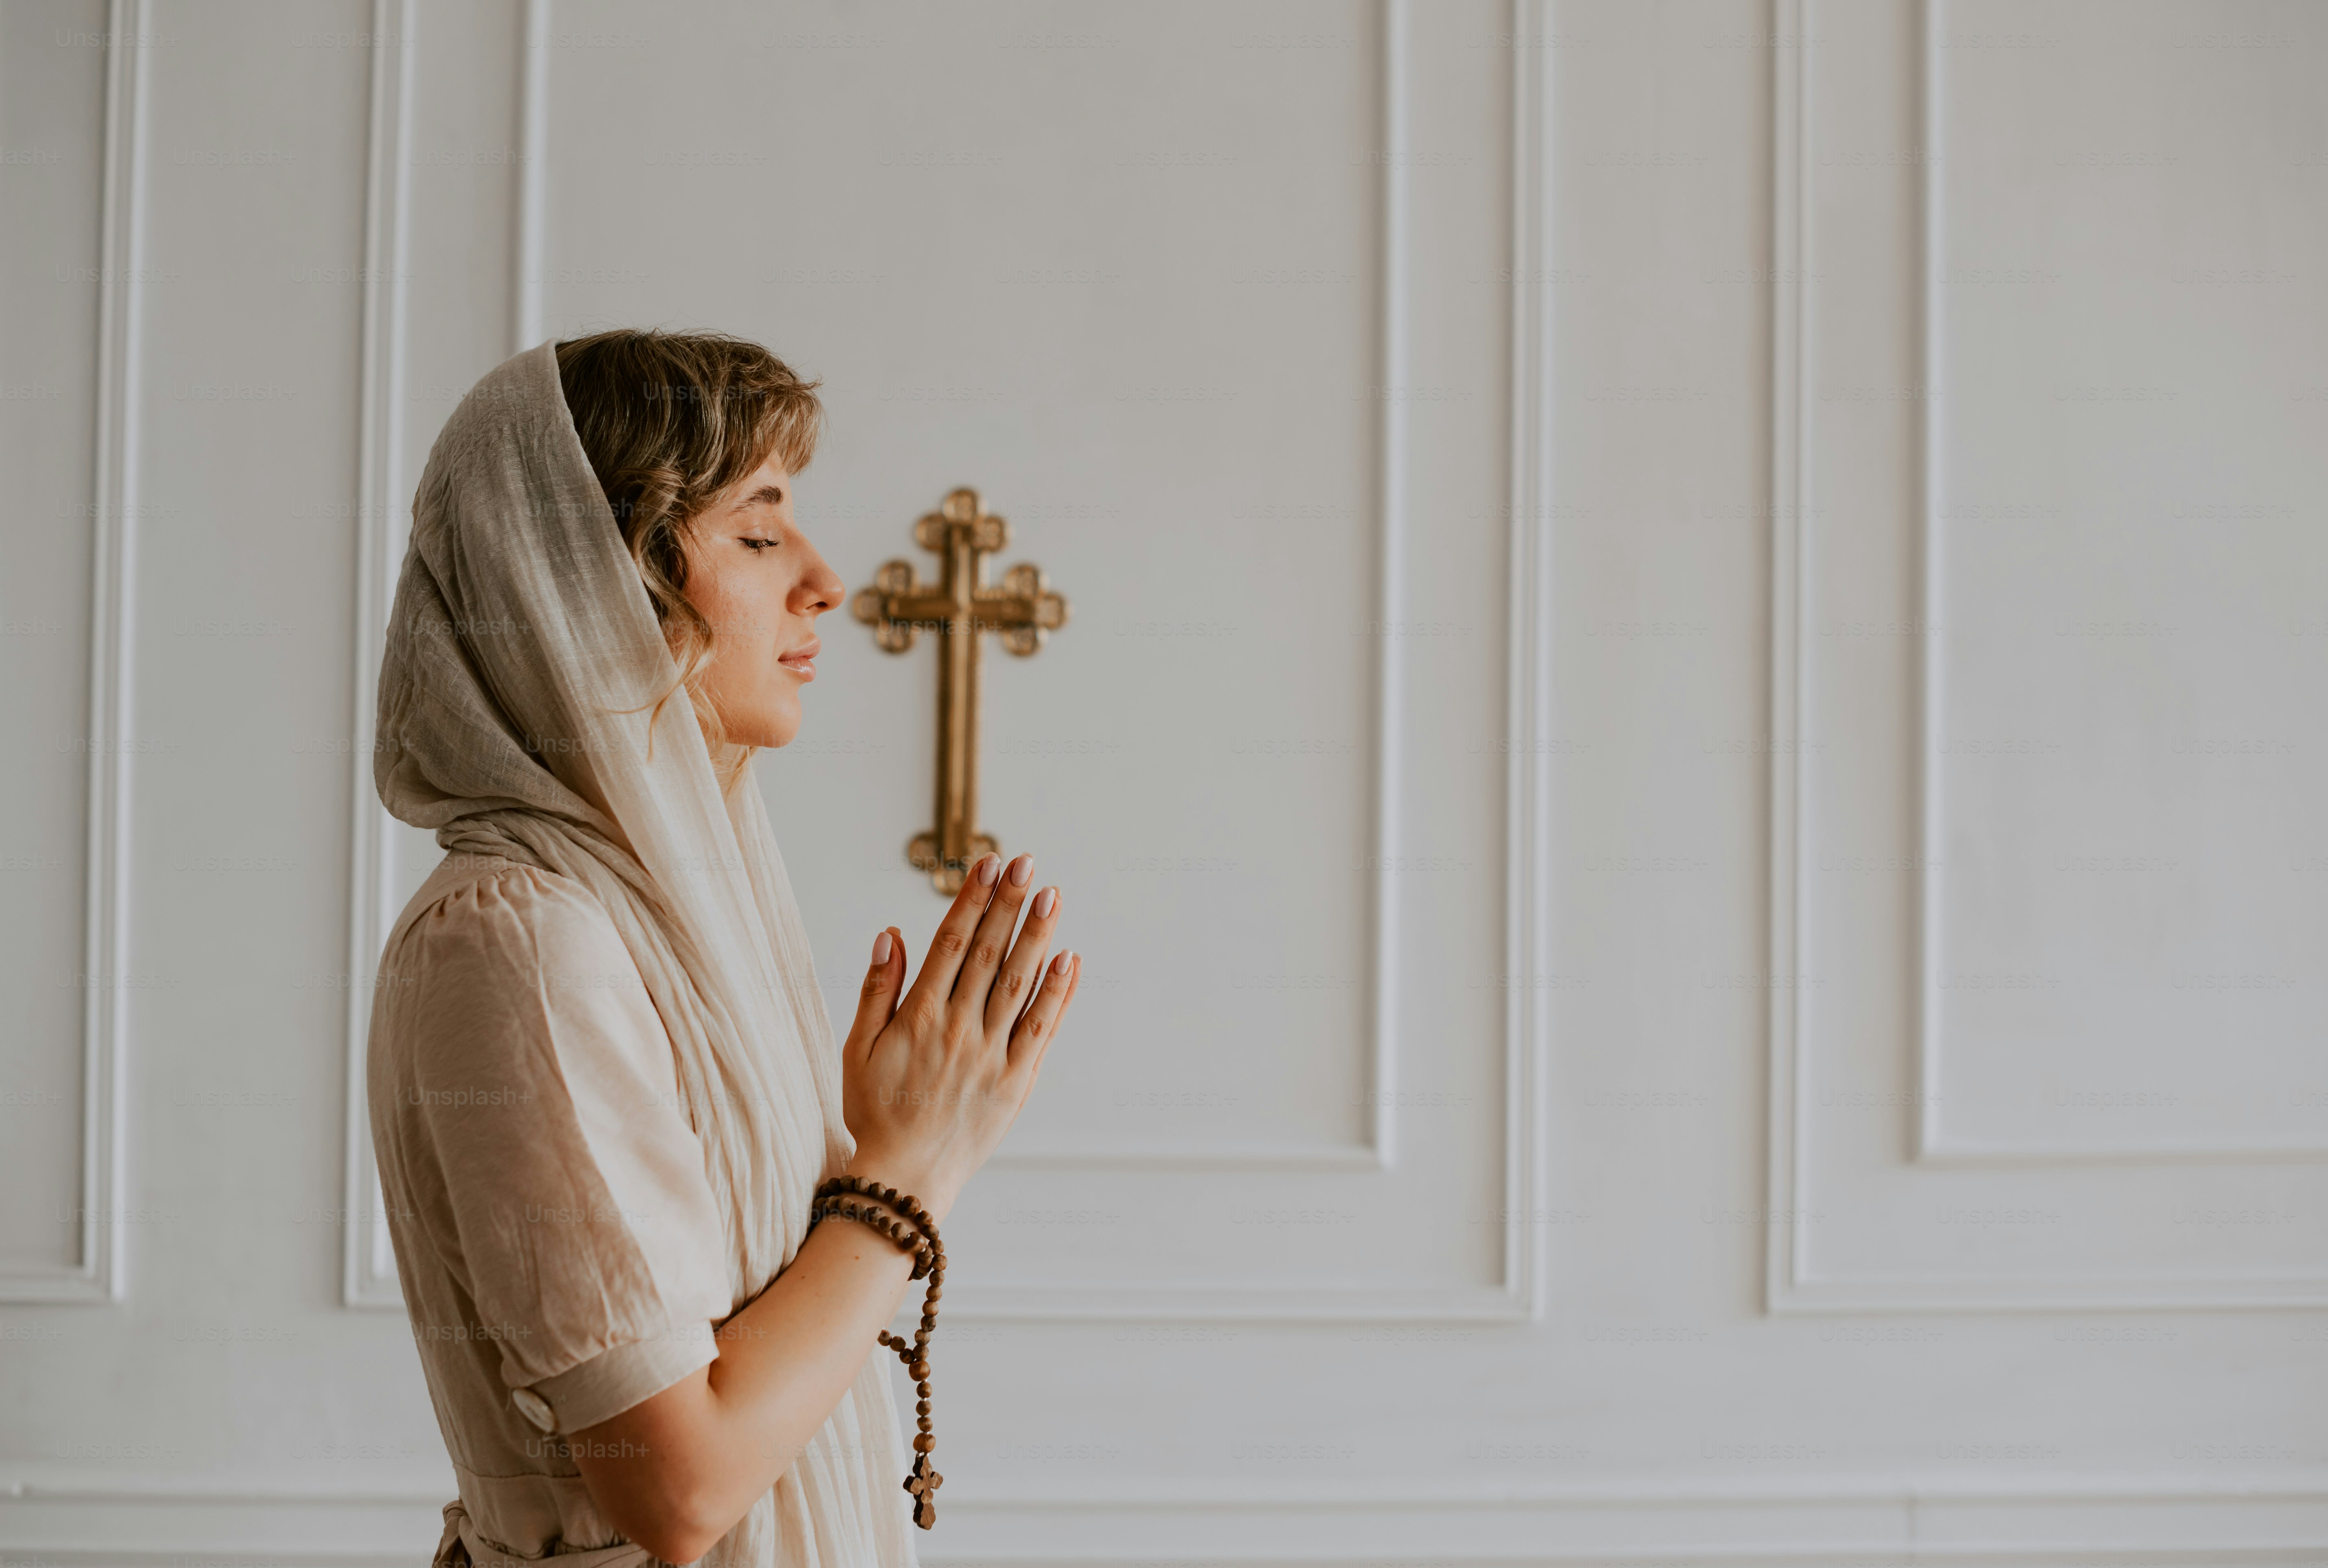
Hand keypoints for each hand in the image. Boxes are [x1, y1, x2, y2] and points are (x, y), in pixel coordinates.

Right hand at [839, 852, 1079, 1222]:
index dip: (971, 900)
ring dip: (1037, 937)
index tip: (987, 864)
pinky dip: (1056, 994)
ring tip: (1051, 896)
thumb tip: (891, 933)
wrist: (905, 1179)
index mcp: (919, 1018)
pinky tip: (1068, 960)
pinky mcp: (1015, 1082)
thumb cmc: (876, 1112)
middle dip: (1007, 904)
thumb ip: (877, 990)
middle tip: (1026, 862)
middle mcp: (958, 1030)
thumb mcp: (858, 1049)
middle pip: (989, 954)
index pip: (950, 943)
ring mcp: (990, 1056)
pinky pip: (1040, 1030)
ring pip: (1018, 984)